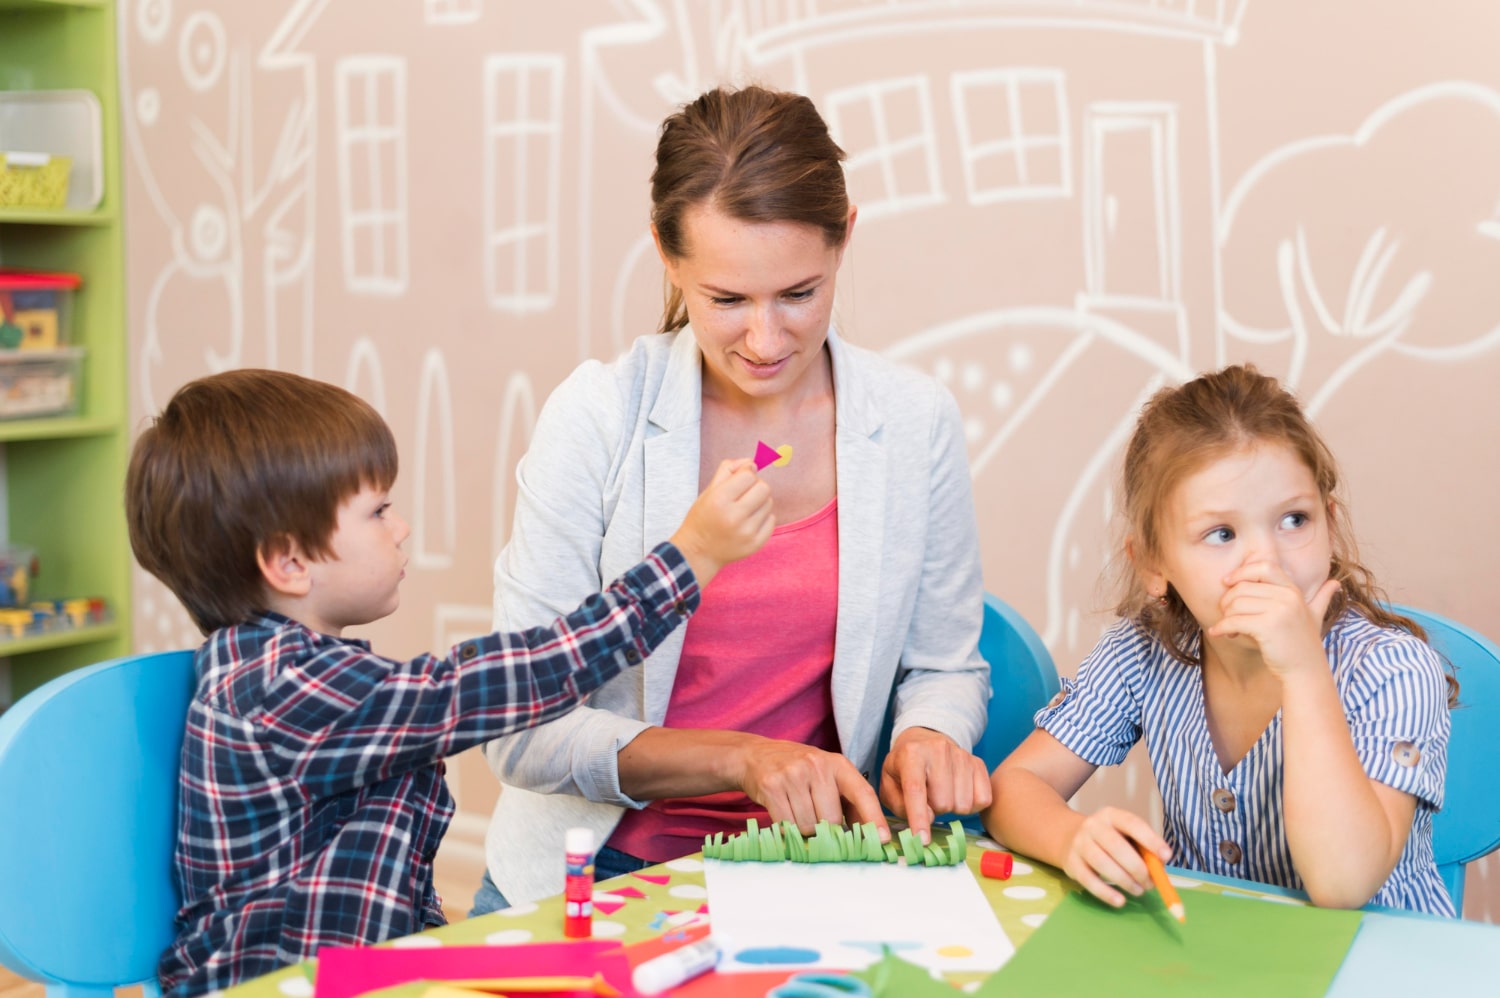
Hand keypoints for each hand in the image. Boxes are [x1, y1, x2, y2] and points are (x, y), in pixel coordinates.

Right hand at [670, 459, 773, 587]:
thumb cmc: (703, 517)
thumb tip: (752, 462)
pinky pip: (772, 520)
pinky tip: (748, 522)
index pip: (749, 475)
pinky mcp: (756, 544)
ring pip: (769, 503)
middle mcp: (734, 517)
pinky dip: (763, 518)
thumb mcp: (709, 490)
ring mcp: (747, 533)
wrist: (698, 552)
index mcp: (719, 500)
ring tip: (744, 510)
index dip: (746, 473)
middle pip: (764, 488)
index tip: (740, 478)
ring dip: (759, 502)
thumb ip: (728, 470)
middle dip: (755, 486)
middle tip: (743, 494)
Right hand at [734, 737, 889, 842]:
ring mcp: (793, 774)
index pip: (862, 793)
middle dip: (825, 828)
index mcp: (837, 764)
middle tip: (814, 817)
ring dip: (803, 828)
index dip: (875, 818)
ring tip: (797, 810)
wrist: (757, 755)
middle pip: (832, 819)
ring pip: (809, 825)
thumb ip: (849, 802)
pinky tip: (783, 810)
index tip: (883, 839)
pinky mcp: (772, 785)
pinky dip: (786, 827)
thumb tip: (872, 833)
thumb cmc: (799, 771)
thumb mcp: (827, 776)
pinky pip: (787, 824)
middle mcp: (817, 765)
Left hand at [878, 727, 991, 843]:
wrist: (925, 741)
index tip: (922, 840)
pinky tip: (958, 793)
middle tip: (928, 799)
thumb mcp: (889, 785)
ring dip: (952, 808)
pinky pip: (983, 800)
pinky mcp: (978, 762)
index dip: (918, 818)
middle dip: (935, 810)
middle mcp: (938, 750)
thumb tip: (928, 818)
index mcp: (911, 754)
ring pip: (963, 804)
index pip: (916, 790)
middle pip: (943, 802)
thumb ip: (900, 805)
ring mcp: (961, 755)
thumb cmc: (904, 769)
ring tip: (942, 793)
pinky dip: (970, 805)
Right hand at [1063, 806, 1168, 907]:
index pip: (1132, 824)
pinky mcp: (1071, 863)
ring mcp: (1080, 844)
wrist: (1068, 837)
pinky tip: (1120, 901)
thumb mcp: (1124, 835)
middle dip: (1137, 868)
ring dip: (1125, 881)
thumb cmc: (1108, 839)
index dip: (1150, 840)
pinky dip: (1106, 893)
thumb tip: (1160, 868)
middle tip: (1150, 884)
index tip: (1167, 856)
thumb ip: (1143, 849)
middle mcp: (1093, 826)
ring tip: (1138, 891)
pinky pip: (1089, 880)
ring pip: (1102, 864)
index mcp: (1111, 815)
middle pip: (1116, 846)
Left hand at [1207, 560, 1338, 679]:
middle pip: (1242, 587)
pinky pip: (1234, 621)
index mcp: (1293, 591)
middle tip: (1226, 615)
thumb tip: (1335, 584)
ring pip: (1236, 604)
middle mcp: (1288, 597)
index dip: (1242, 572)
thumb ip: (1322, 598)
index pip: (1263, 567)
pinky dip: (1222, 627)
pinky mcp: (1267, 627)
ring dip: (1225, 616)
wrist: (1307, 672)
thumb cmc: (1304, 645)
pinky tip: (1219, 633)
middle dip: (1227, 601)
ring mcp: (1279, 611)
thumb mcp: (1315, 617)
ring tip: (1228, 628)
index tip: (1227, 582)